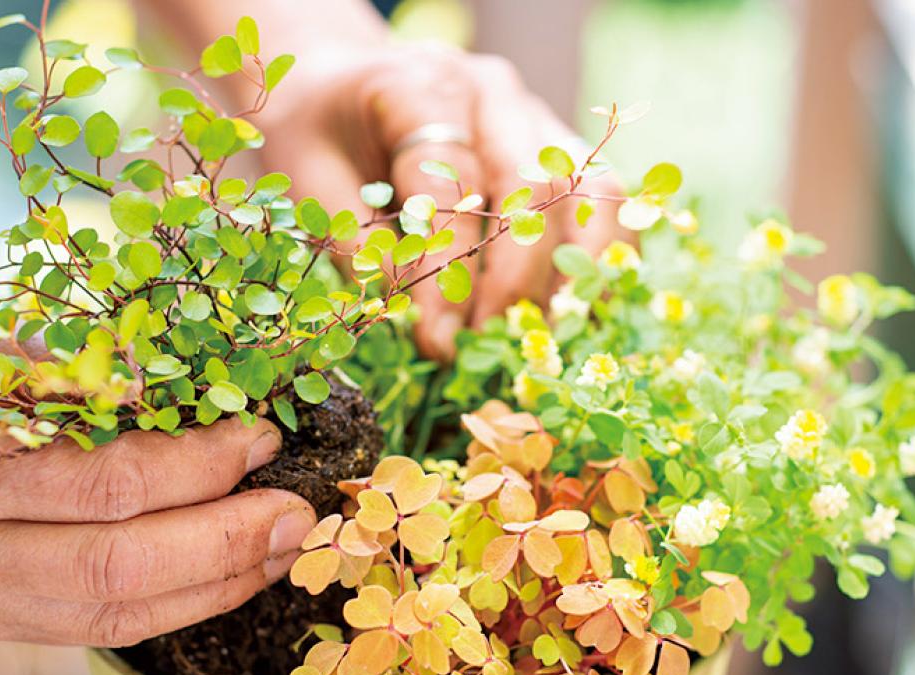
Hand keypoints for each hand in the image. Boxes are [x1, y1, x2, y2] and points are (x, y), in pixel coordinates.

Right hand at [0, 307, 314, 645]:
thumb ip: (84, 380)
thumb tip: (207, 401)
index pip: (105, 479)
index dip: (201, 465)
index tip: (263, 437)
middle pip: (116, 562)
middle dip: (226, 541)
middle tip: (297, 513)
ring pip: (109, 610)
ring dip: (213, 585)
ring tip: (279, 551)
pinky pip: (89, 624)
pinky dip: (168, 605)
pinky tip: (223, 577)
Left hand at [258, 43, 624, 360]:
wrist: (344, 88)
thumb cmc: (322, 136)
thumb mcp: (310, 182)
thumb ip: (361, 244)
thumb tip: (418, 318)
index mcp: (423, 86)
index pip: (452, 185)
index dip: (448, 270)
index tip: (436, 339)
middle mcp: (492, 93)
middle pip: (533, 187)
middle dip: (513, 280)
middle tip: (484, 347)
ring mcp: (536, 115)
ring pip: (588, 192)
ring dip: (569, 274)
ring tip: (535, 338)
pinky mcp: (560, 146)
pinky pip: (604, 201)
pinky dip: (598, 260)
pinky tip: (570, 314)